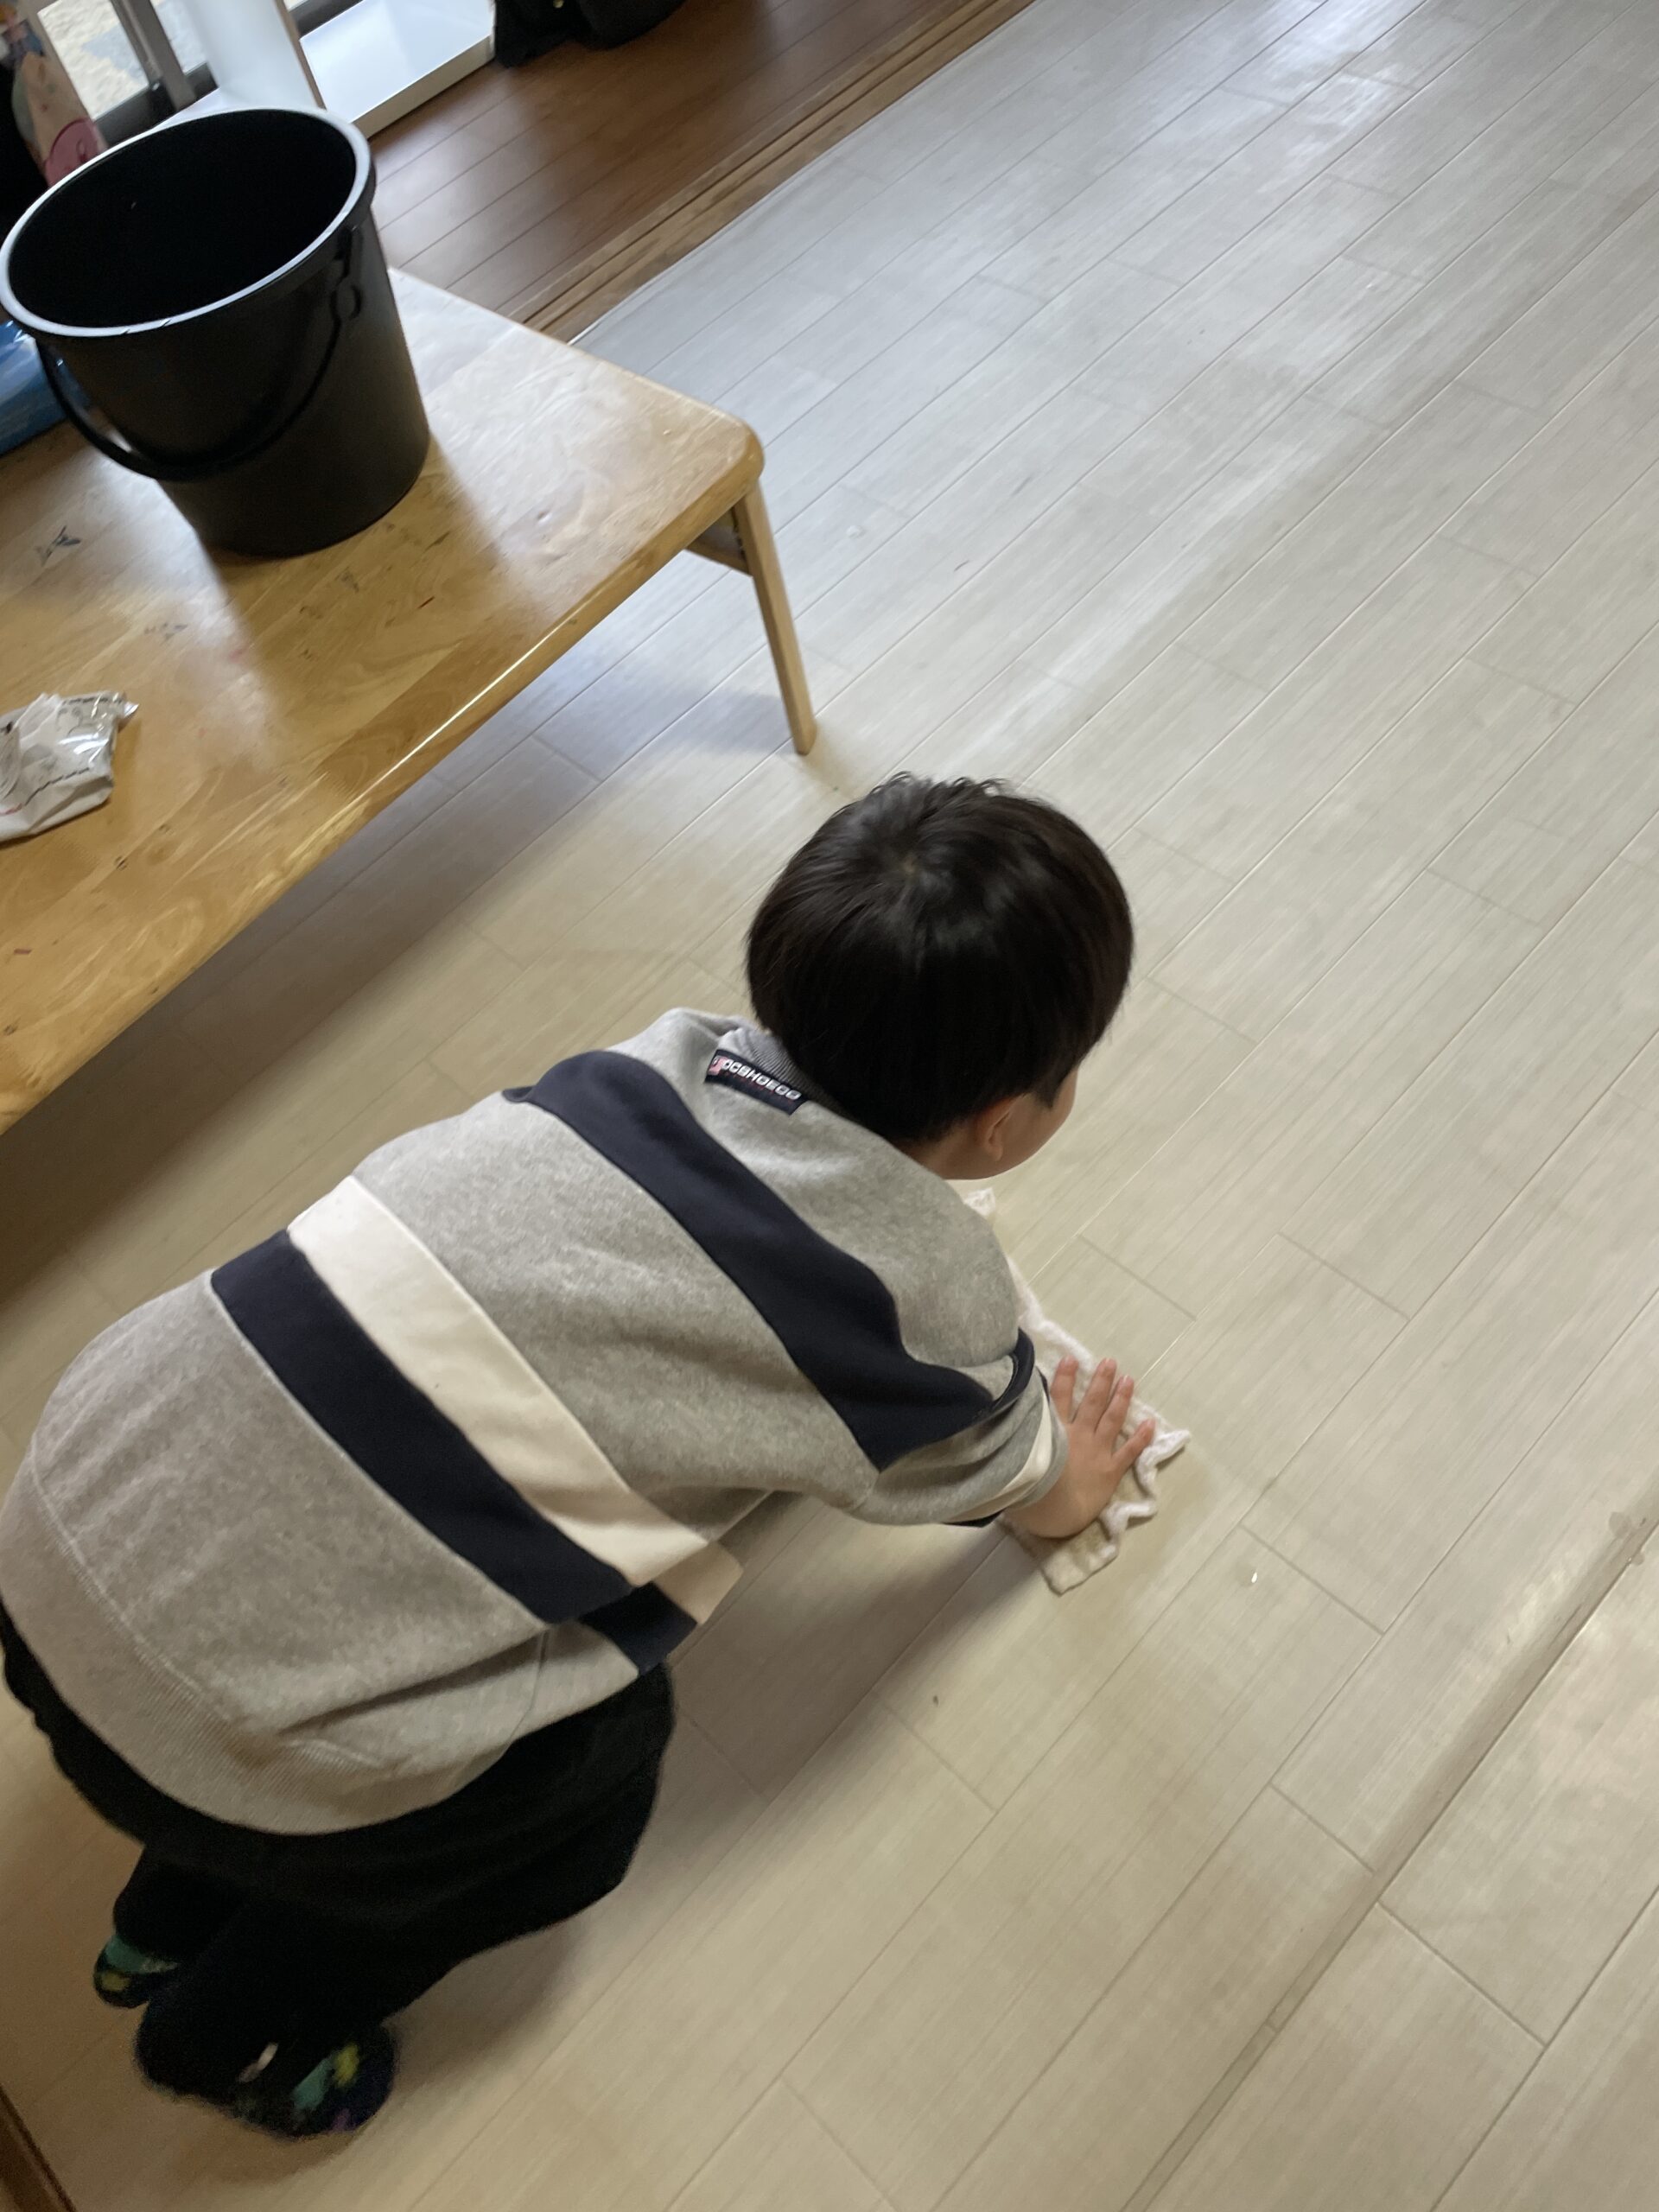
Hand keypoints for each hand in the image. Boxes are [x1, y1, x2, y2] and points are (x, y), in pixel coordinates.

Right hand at [1005, 1355, 1155, 1541]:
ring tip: (1128, 1380)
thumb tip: (998, 1423)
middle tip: (1110, 1362)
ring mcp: (1097, 1451)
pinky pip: (1129, 1451)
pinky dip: (1141, 1437)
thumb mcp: (1016, 1456)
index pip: (1059, 1398)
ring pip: (1112, 1419)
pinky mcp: (1111, 1470)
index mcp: (1055, 1433)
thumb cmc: (1029, 1489)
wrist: (1054, 1512)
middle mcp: (1079, 1436)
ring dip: (1121, 1399)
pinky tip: (1150, 1423)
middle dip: (1101, 1381)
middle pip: (1092, 1403)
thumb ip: (1015, 1438)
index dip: (1065, 1378)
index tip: (1071, 1359)